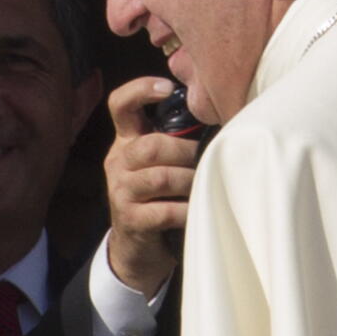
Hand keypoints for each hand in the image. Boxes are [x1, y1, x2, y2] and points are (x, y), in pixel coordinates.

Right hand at [104, 77, 198, 296]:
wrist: (136, 248)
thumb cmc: (159, 197)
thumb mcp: (159, 163)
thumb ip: (174, 140)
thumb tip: (218, 115)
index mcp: (126, 141)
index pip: (120, 105)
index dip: (140, 90)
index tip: (168, 87)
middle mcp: (118, 162)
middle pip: (150, 145)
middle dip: (185, 151)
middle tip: (207, 159)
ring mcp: (120, 191)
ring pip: (160, 177)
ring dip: (190, 181)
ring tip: (205, 184)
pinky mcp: (129, 219)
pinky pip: (164, 210)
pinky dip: (187, 210)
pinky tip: (198, 210)